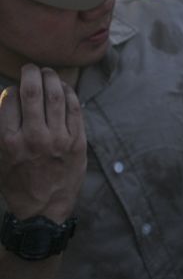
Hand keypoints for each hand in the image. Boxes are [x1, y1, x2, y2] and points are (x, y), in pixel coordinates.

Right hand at [0, 66, 86, 221]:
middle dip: (32, 73)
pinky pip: (75, 109)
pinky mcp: (77, 142)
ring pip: (57, 96)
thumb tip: (7, 98)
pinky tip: (65, 88)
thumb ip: (3, 130)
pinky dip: (70, 94)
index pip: (10, 99)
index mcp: (9, 141)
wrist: (43, 210)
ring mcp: (58, 139)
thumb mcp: (0, 158)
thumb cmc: (17, 184)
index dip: (12, 88)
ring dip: (52, 78)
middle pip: (34, 91)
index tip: (15, 88)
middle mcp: (33, 137)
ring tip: (49, 72)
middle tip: (31, 68)